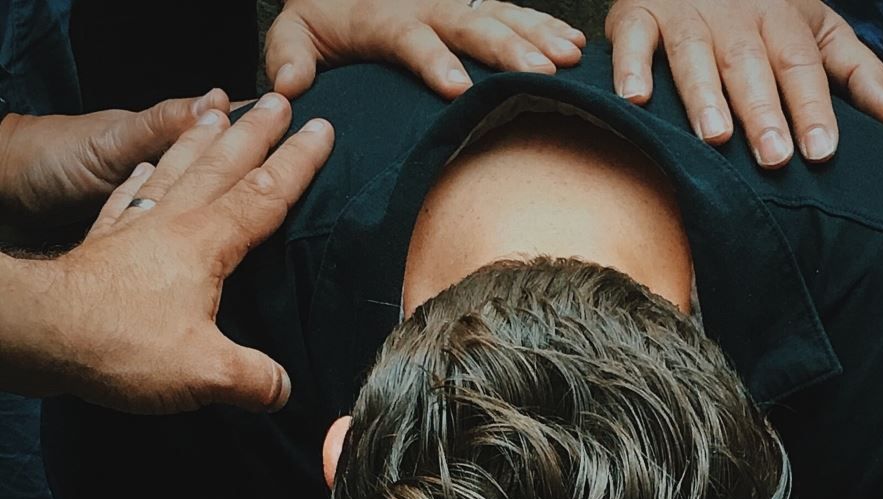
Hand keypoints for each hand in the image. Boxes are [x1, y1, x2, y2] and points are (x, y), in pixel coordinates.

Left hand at [2, 94, 333, 413]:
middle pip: (224, 165)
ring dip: (202, 139)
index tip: (322, 127)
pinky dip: (140, 179)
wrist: (35, 332)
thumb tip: (283, 390)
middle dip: (256, 132)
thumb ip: (254, 379)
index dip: (299, 161)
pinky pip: (127, 198)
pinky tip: (144, 170)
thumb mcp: (204, 372)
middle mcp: (173, 223)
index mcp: (207, 242)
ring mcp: (134, 228)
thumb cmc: (119, 342)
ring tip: (219, 110)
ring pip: (176, 169)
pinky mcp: (102, 244)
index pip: (266, 193)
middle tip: (279, 100)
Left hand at [266, 0, 585, 99]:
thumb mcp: (294, 31)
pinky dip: (545, 25)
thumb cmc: (323, 14)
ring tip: (568, 59)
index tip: (457, 88)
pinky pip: (513, 11)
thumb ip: (288, 55)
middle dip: (507, 49)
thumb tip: (290, 87)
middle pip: (470, 25)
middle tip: (538, 73)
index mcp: (384, 17)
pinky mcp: (473, 3)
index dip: (434, 61)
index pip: (412, 38)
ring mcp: (454, 2)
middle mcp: (426, 4)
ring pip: (500, 15)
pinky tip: (575, 44)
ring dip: (537, 36)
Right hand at [606, 0, 882, 167]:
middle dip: (763, 110)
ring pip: (695, 53)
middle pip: (752, 65)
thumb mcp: (816, 28)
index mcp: (782, 21)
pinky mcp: (637, 12)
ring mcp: (684, 12)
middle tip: (774, 157)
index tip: (822, 152)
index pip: (803, 66)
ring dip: (704, 94)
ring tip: (715, 135)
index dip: (813, 108)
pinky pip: (633, 38)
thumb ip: (854, 70)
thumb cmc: (760, 10)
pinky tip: (636, 99)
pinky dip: (631, 66)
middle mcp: (734, 16)